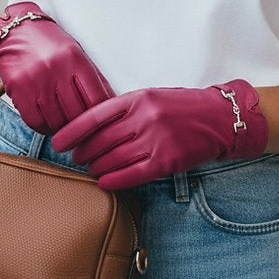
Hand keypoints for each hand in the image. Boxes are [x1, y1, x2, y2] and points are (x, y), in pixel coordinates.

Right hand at [0, 2, 114, 133]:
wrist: (16, 32)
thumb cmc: (51, 45)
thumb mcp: (76, 53)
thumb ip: (94, 78)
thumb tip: (113, 105)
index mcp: (75, 58)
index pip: (96, 99)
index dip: (101, 117)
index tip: (101, 125)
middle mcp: (56, 68)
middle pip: (77, 114)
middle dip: (81, 126)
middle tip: (82, 130)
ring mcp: (36, 80)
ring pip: (56, 122)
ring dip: (62, 129)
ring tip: (64, 123)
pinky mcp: (18, 90)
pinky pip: (35, 122)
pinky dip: (44, 127)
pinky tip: (47, 121)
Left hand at [52, 79, 267, 188]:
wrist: (218, 118)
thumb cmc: (182, 106)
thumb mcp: (151, 97)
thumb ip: (125, 109)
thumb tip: (94, 127)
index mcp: (137, 98)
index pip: (95, 116)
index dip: (73, 131)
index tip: (59, 141)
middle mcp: (144, 118)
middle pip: (101, 141)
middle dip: (84, 152)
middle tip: (76, 158)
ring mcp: (155, 140)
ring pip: (113, 159)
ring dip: (96, 168)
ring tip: (90, 170)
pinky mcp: (165, 162)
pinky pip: (131, 175)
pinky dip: (113, 180)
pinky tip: (104, 181)